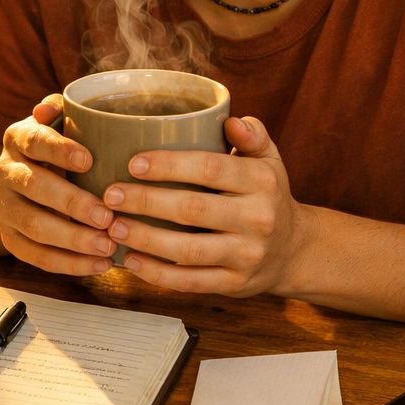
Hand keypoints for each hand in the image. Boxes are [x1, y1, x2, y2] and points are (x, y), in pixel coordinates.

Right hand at [0, 95, 116, 275]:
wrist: (14, 185)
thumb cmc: (52, 148)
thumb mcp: (55, 122)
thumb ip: (62, 109)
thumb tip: (52, 107)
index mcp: (18, 138)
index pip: (34, 140)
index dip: (60, 150)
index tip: (89, 160)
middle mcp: (5, 172)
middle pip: (35, 188)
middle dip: (73, 204)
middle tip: (107, 217)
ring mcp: (3, 207)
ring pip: (34, 226)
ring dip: (73, 239)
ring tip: (107, 245)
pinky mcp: (9, 238)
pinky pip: (36, 256)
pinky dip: (69, 264)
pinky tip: (99, 264)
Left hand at [102, 116, 305, 296]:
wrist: (294, 250)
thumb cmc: (268, 195)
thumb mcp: (269, 160)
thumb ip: (252, 135)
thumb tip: (230, 121)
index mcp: (262, 181)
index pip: (210, 168)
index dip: (169, 165)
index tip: (133, 164)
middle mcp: (258, 218)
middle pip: (193, 209)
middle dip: (146, 202)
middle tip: (110, 196)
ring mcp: (247, 255)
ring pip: (187, 250)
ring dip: (145, 240)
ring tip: (113, 228)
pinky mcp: (235, 284)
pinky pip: (191, 282)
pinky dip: (157, 274)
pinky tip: (131, 261)